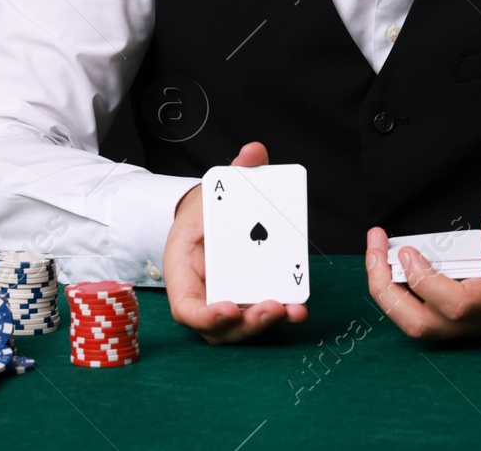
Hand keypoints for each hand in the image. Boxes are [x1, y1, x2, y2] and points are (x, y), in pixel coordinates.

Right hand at [163, 141, 309, 343]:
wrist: (209, 216)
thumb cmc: (205, 209)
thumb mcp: (213, 189)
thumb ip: (237, 173)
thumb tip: (253, 152)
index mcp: (182, 270)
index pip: (185, 307)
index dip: (206, 315)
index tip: (229, 308)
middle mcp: (201, 293)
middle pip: (218, 327)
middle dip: (246, 324)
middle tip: (271, 307)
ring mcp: (223, 301)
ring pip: (239, 328)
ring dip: (264, 325)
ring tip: (291, 311)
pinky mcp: (245, 300)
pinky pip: (257, 314)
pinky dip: (278, 315)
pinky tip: (298, 308)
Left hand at [366, 201, 480, 338]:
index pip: (457, 304)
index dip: (425, 282)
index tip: (407, 251)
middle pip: (425, 325)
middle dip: (389, 291)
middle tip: (376, 251)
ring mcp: (470, 324)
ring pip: (417, 326)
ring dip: (387, 294)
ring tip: (376, 256)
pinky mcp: (458, 320)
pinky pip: (419, 316)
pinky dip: (397, 295)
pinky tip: (388, 267)